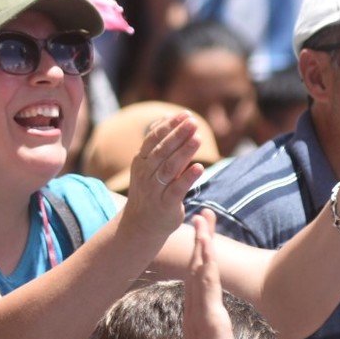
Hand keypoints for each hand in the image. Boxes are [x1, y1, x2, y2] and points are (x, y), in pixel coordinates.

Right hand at [120, 112, 204, 242]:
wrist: (140, 224)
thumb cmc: (150, 191)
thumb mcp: (149, 167)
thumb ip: (160, 146)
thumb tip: (169, 119)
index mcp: (141, 161)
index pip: (154, 139)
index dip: (169, 126)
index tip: (185, 114)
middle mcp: (145, 173)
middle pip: (163, 150)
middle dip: (178, 135)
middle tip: (194, 122)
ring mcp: (154, 189)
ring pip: (170, 168)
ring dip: (184, 152)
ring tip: (198, 138)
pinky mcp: (166, 204)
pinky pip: (178, 189)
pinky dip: (188, 178)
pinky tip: (199, 168)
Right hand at [185, 211, 245, 338]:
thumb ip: (210, 335)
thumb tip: (211, 329)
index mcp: (195, 314)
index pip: (196, 277)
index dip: (198, 255)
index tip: (201, 235)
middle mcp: (194, 307)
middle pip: (196, 265)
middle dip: (200, 239)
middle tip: (202, 213)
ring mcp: (200, 310)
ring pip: (200, 268)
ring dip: (203, 241)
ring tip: (204, 217)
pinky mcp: (210, 315)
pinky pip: (207, 282)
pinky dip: (206, 260)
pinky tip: (207, 245)